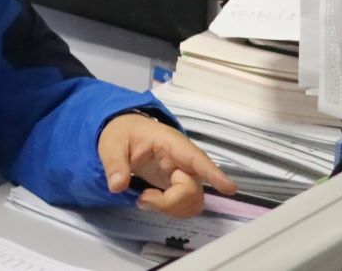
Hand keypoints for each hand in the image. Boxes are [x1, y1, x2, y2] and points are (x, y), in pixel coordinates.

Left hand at [97, 112, 234, 217]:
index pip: (197, 159)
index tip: (229, 188)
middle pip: (192, 190)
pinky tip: (151, 200)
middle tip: (142, 198)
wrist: (125, 132)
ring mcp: (184, 175)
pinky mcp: (180, 186)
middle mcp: (184, 161)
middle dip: (169, 202)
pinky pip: (185, 206)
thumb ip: (115, 163)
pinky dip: (169, 210)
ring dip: (169, 208)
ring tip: (144, 198)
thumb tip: (117, 185)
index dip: (213, 174)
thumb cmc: (123, 133)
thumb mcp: (111, 143)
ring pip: (192, 202)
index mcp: (171, 144)